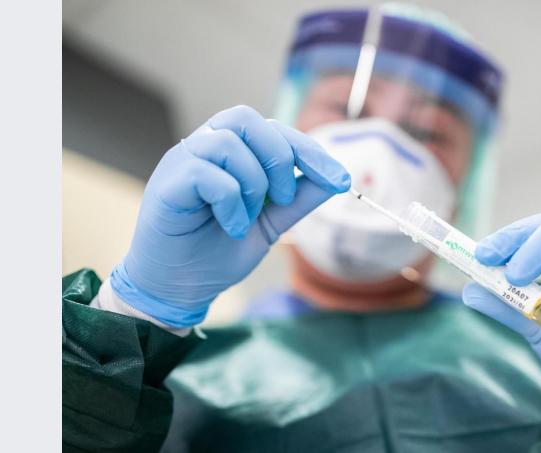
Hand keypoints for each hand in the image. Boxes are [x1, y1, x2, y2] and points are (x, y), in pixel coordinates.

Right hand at [110, 105, 350, 327]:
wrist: (178, 288)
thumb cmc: (217, 251)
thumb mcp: (271, 223)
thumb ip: (298, 199)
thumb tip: (336, 178)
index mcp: (231, 153)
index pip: (273, 130)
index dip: (309, 150)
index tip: (339, 180)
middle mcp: (205, 148)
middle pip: (247, 120)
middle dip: (280, 157)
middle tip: (283, 198)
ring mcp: (183, 162)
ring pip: (228, 142)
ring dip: (253, 183)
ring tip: (248, 219)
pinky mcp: (167, 183)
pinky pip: (206, 173)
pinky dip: (230, 201)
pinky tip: (232, 227)